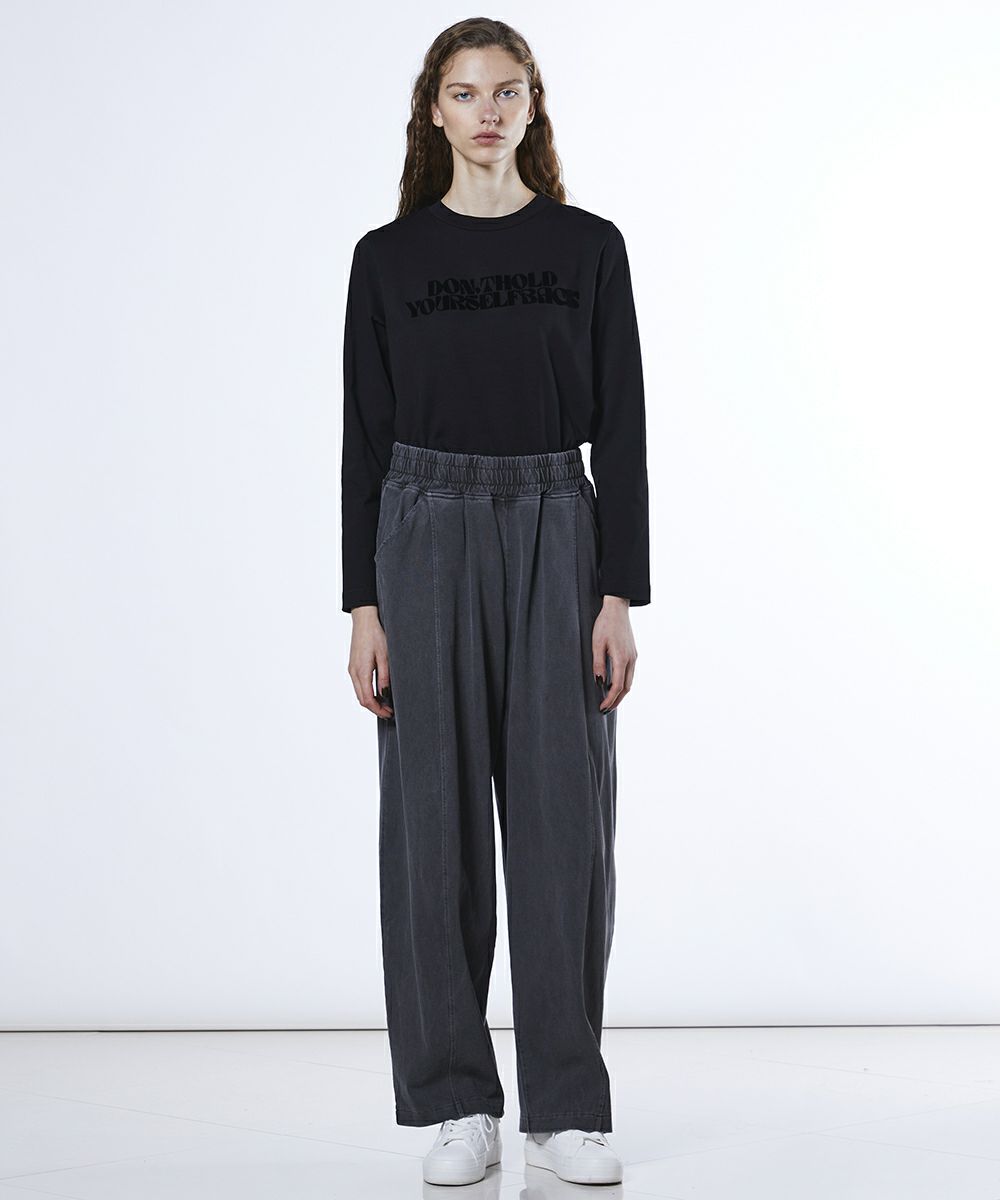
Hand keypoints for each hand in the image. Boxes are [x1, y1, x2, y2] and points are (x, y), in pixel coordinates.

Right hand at [348, 605, 393, 718]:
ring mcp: (352, 669)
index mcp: (361, 671)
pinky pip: (358, 685)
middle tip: (389, 712)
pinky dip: (367, 693)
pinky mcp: (353, 666)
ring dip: (371, 701)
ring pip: (359, 693)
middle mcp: (353, 672)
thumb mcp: (385, 656)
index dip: (378, 710)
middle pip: (361, 699)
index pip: (368, 699)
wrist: (364, 620)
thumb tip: (384, 694)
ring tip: (385, 704)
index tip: (389, 713)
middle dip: (375, 709)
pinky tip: (377, 692)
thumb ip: (384, 677)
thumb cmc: (376, 635)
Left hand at [592, 595, 636, 712]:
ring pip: (630, 681)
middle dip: (616, 700)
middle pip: (626, 687)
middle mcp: (631, 659)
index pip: (618, 686)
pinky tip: (614, 685)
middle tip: (605, 710)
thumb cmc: (605, 624)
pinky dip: (623, 683)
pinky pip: (630, 673)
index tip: (602, 707)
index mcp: (621, 658)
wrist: (617, 608)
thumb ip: (598, 663)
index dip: (610, 699)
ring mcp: (633, 656)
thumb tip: (599, 681)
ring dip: (621, 693)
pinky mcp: (633, 653)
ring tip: (610, 700)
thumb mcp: (597, 643)